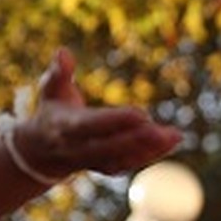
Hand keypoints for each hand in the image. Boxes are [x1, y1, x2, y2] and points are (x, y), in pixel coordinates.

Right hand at [11, 49, 180, 180]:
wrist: (44, 152)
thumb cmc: (52, 111)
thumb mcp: (51, 90)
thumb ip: (58, 73)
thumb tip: (62, 52)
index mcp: (66, 127)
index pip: (92, 126)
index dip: (115, 121)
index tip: (141, 114)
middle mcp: (79, 149)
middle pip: (111, 147)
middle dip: (137, 141)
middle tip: (163, 132)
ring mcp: (94, 162)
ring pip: (124, 159)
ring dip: (151, 149)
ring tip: (176, 136)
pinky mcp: (107, 168)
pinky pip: (131, 164)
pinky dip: (152, 154)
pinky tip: (172, 142)